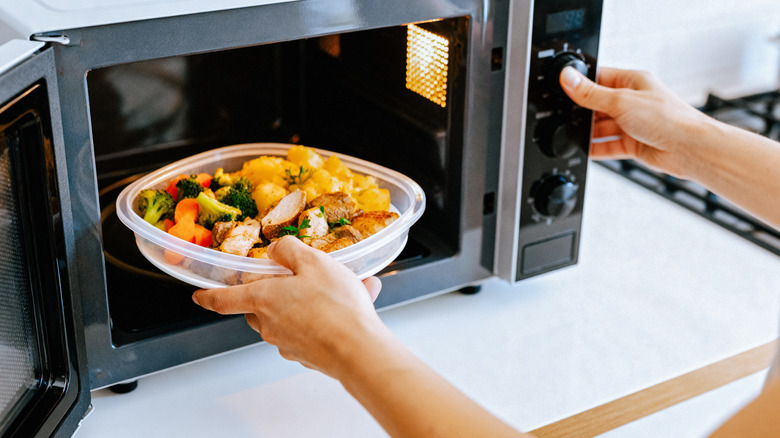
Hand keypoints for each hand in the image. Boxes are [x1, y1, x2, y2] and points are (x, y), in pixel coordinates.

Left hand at [191, 235, 384, 377]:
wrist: (357, 350)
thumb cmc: (335, 306)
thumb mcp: (313, 262)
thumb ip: (289, 249)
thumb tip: (277, 249)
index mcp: (263, 299)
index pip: (224, 300)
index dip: (209, 296)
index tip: (199, 297)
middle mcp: (269, 325)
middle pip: (258, 308)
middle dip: (272, 294)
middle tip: (297, 280)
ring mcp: (287, 343)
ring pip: (287, 319)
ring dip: (306, 304)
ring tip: (342, 289)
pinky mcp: (307, 355)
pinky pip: (309, 331)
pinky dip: (324, 319)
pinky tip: (350, 308)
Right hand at [559, 66, 710, 177]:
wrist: (690, 149)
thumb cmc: (669, 119)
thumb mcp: (621, 101)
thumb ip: (591, 93)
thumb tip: (568, 78)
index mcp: (633, 82)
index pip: (599, 78)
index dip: (580, 84)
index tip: (562, 90)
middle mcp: (633, 101)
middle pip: (598, 105)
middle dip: (583, 112)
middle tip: (567, 117)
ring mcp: (633, 124)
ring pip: (601, 127)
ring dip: (589, 133)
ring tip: (573, 136)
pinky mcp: (633, 143)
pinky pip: (608, 146)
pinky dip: (596, 149)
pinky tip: (585, 150)